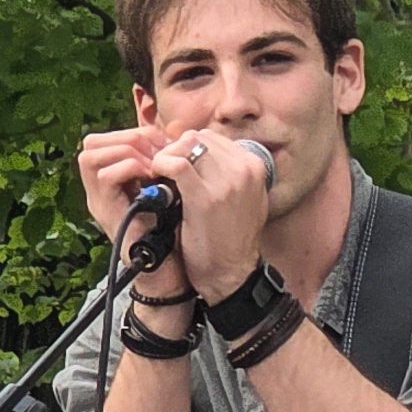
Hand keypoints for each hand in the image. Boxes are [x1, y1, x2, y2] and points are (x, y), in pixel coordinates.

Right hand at [75, 126, 198, 300]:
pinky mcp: (106, 212)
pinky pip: (106, 176)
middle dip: (128, 137)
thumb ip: (163, 164)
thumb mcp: (168, 187)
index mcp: (112, 181)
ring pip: (91, 154)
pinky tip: (152, 175)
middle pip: (91, 143)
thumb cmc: (173, 229)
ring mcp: (99, 201)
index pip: (105, 139)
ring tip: (155, 162)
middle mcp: (98, 189)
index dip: (132, 132)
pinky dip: (130, 168)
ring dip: (127, 150)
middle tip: (158, 148)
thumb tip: (176, 134)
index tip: (162, 141)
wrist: (169, 269)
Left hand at [78, 125, 274, 300]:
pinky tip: (156, 179)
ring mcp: (228, 182)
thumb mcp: (243, 197)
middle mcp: (244, 169)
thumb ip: (228, 171)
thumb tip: (199, 148)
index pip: (213, 138)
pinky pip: (176, 164)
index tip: (176, 164)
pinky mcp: (205, 197)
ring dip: (166, 158)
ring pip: (185, 146)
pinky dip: (161, 166)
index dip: (188, 148)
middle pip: (197, 138)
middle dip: (175, 151)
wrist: (232, 274)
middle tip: (163, 170)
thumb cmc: (231, 238)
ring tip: (160, 176)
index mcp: (255, 166)